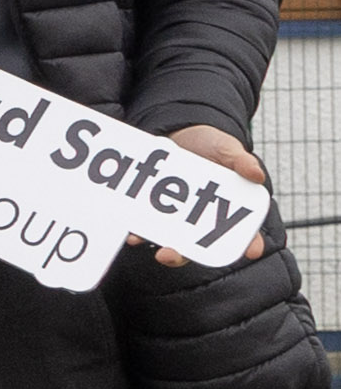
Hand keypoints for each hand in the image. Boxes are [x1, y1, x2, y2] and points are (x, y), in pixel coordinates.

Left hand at [140, 127, 269, 264]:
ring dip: (161, 248)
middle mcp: (202, 220)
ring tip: (149, 246)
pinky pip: (145, 227)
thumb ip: (241, 161)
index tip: (251, 251)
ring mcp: (177, 217)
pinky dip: (138, 233)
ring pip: (170, 241)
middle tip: (172, 254)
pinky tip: (132, 235)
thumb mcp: (228, 149)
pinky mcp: (154, 210)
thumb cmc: (211, 146)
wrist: (180, 133)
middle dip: (183, 255)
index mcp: (229, 209)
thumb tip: (256, 175)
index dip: (249, 244)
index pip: (243, 232)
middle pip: (196, 247)